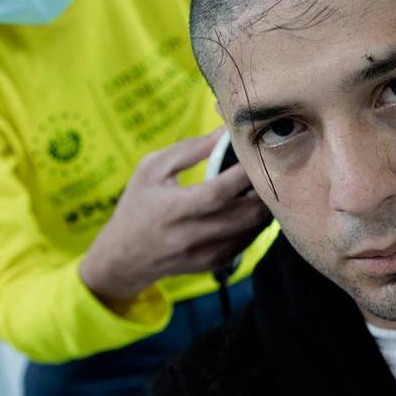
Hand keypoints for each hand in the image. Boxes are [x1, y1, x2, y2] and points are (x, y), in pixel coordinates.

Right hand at [80, 131, 271, 308]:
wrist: (124, 257)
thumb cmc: (138, 204)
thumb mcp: (151, 170)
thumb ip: (188, 150)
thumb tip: (224, 132)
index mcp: (173, 209)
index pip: (219, 191)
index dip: (243, 172)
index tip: (257, 152)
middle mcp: (192, 236)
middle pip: (246, 214)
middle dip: (264, 190)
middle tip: (271, 168)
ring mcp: (206, 253)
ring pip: (253, 230)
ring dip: (265, 206)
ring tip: (265, 184)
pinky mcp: (215, 263)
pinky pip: (248, 242)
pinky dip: (256, 223)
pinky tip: (253, 205)